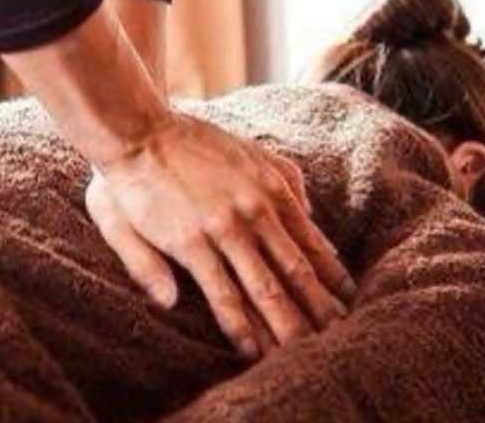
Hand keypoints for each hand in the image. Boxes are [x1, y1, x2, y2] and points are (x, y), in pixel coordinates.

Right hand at [89, 113, 355, 358]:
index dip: (331, 276)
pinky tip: (254, 350)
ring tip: (307, 355)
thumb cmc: (188, 141)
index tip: (348, 301)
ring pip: (266, 289)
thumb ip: (285, 176)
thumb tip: (310, 211)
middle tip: (340, 340)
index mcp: (271, 189)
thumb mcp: (250, 147)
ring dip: (288, 326)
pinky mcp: (191, 244)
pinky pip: (223, 293)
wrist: (137, 130)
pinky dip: (241, 324)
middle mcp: (256, 212)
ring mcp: (225, 229)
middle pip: (296, 273)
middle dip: (320, 311)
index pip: (311, 242)